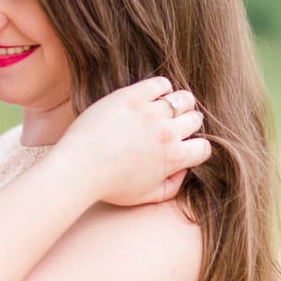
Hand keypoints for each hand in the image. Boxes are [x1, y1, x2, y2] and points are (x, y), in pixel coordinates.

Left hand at [55, 77, 209, 205]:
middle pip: (195, 119)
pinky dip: (161, 87)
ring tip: (163, 110)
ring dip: (178, 103)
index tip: (180, 146)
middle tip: (168, 127)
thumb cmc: (108, 185)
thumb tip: (184, 171)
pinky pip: (160, 84)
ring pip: (183, 99)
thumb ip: (172, 187)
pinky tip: (151, 96)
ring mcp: (149, 113)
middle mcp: (167, 133)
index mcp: (174, 157)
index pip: (204, 147)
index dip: (194, 147)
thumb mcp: (145, 196)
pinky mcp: (130, 97)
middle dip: (186, 124)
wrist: (76, 168)